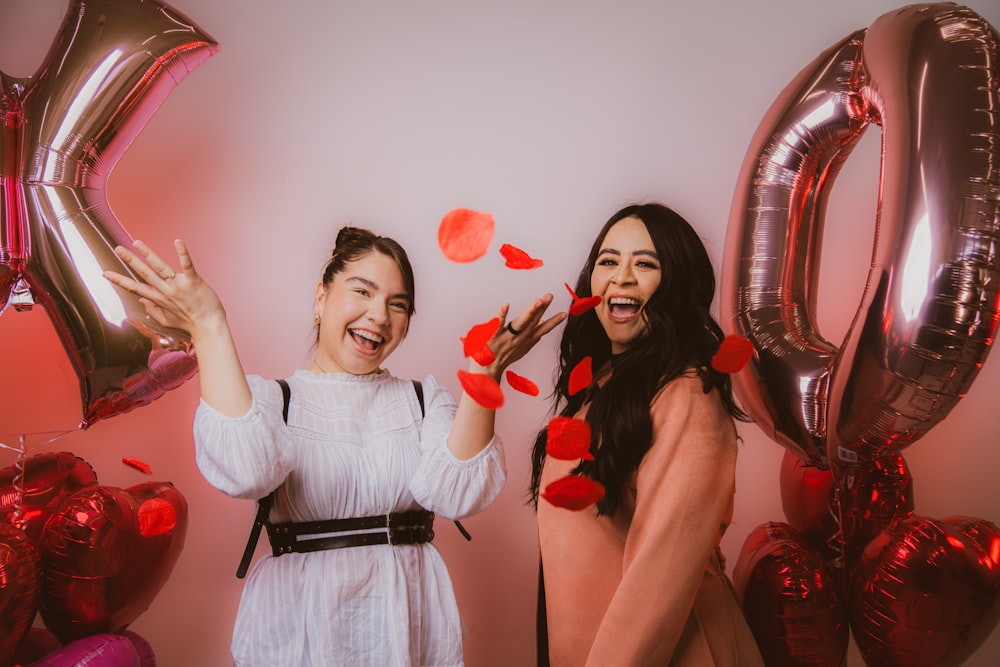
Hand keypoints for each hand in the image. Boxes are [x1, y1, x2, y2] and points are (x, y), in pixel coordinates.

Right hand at [103, 239, 226, 340]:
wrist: (209, 326)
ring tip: (137, 243)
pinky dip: (182, 253)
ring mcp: (179, 286)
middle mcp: (166, 291)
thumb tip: (142, 300)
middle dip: (130, 261)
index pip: (135, 287)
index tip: (105, 273)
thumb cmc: (189, 323)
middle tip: (117, 249)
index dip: (119, 280)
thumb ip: (153, 310)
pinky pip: (187, 265)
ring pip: (160, 267)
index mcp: (158, 299)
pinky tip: (177, 241)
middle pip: (144, 273)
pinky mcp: (193, 282)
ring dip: (148, 254)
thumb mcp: (167, 320)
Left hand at [474, 293, 566, 378]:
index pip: (543, 329)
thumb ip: (533, 335)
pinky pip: (497, 324)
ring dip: (529, 312)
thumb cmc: (504, 357)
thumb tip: (543, 323)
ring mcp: (506, 336)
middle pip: (532, 321)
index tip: (565, 313)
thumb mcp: (522, 348)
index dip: (554, 321)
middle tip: (549, 296)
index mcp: (526, 339)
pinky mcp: (493, 335)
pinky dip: (502, 315)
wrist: (487, 370)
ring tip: (537, 302)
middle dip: (542, 308)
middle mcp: (518, 338)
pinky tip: (506, 305)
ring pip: (520, 323)